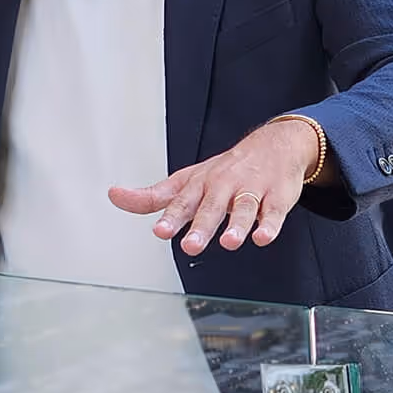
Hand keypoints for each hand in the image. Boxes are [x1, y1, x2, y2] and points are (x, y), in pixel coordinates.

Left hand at [109, 117, 321, 254]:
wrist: (273, 145)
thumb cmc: (225, 170)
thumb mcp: (186, 180)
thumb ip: (153, 196)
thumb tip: (115, 196)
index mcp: (200, 185)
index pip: (182, 202)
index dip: (171, 218)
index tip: (160, 231)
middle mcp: (223, 186)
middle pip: (212, 208)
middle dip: (201, 227)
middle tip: (191, 246)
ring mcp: (251, 190)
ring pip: (244, 208)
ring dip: (237, 225)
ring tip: (230, 242)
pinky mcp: (277, 197)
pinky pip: (274, 211)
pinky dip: (270, 225)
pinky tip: (263, 237)